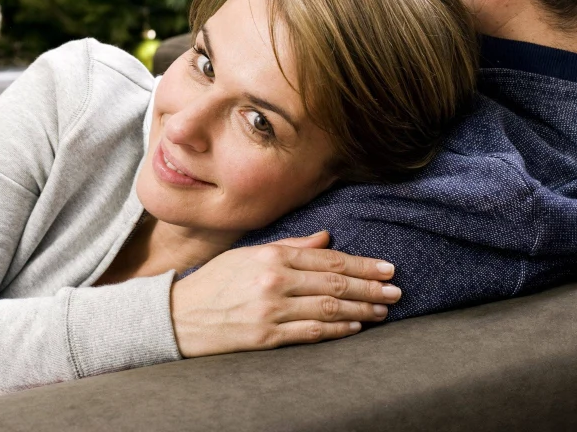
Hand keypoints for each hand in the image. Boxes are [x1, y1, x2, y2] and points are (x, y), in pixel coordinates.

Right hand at [169, 230, 399, 357]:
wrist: (180, 316)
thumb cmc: (215, 282)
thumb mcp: (248, 254)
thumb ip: (290, 246)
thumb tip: (326, 238)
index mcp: (271, 256)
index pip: (329, 259)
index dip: (363, 264)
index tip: (387, 268)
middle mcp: (274, 281)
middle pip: (335, 283)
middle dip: (371, 287)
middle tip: (396, 291)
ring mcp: (271, 310)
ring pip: (329, 309)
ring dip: (361, 310)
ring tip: (383, 310)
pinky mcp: (267, 337)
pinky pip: (311, 332)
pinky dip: (337, 330)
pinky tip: (355, 327)